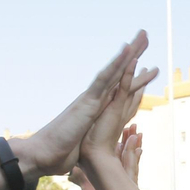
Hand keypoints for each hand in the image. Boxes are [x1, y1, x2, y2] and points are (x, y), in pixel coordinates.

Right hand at [19, 31, 154, 178]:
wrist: (44, 154)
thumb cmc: (60, 152)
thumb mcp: (82, 143)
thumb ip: (87, 138)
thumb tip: (90, 142)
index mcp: (96, 106)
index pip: (117, 85)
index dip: (130, 72)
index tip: (142, 60)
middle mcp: (95, 97)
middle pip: (118, 71)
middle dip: (133, 54)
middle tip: (144, 35)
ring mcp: (92, 97)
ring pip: (114, 70)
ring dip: (129, 52)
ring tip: (142, 35)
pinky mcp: (88, 101)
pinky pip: (105, 78)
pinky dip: (116, 64)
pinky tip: (128, 50)